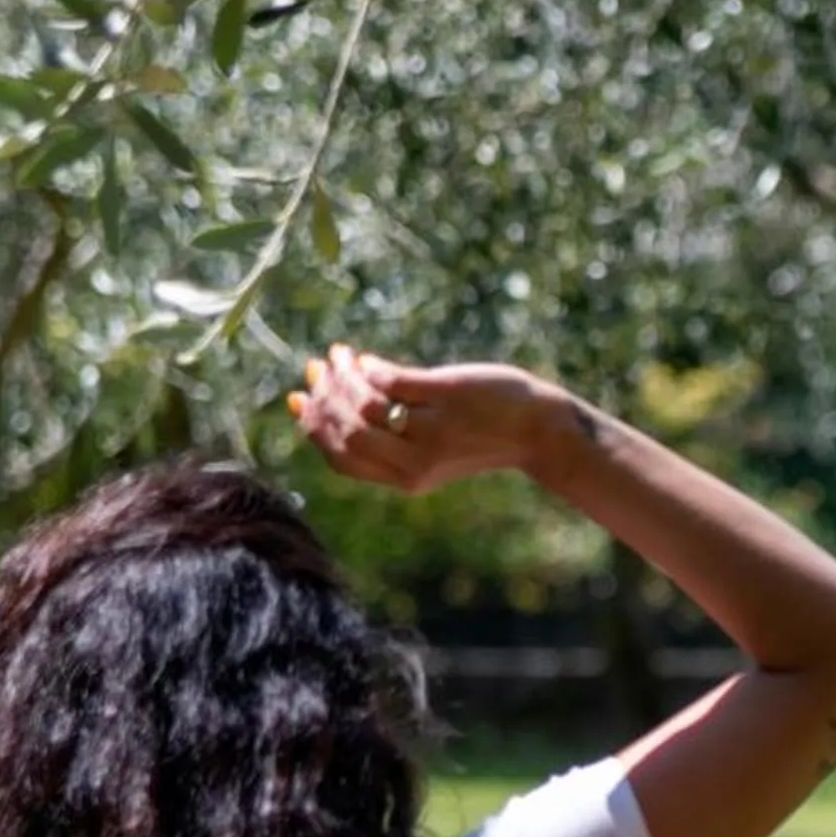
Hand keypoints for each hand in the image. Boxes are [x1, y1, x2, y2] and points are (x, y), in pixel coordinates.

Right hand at [286, 343, 566, 494]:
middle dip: (323, 398)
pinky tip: (364, 359)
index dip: (313, 429)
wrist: (537, 429)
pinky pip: (390, 381)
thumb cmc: (480, 433)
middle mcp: (416, 462)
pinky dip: (368, 367)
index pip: (342, 459)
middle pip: (347, 431)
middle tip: (316, 369)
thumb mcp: (430, 449)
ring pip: (364, 405)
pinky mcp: (447, 396)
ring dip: (341, 376)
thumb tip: (332, 404)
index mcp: (406, 479)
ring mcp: (432, 429)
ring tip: (338, 356)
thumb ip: (388, 437)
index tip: (298, 400)